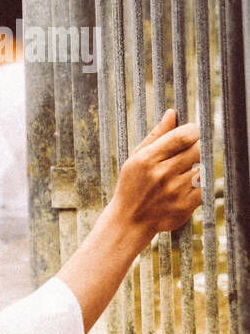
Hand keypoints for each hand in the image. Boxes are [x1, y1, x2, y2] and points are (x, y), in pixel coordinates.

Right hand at [111, 108, 201, 238]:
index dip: (192, 130)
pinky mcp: (185, 205)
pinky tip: (185, 186)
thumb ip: (156, 135)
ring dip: (196, 167)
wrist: (130, 220)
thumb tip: (172, 113)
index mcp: (147, 159)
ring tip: (181, 173)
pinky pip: (204, 187)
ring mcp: (174, 191)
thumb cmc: (132, 185)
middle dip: (195, 148)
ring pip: (202, 168)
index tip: (192, 132)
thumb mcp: (136, 158)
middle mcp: (161, 174)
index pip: (183, 136)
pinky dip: (198, 184)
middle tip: (186, 153)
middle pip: (197, 149)